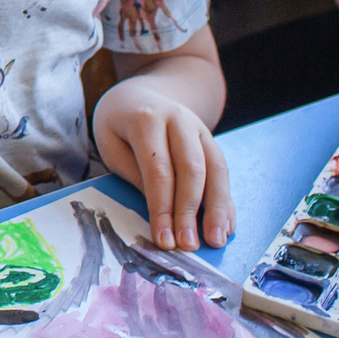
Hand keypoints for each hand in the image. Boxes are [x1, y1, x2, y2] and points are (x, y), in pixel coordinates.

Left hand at [93, 78, 234, 250]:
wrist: (143, 92)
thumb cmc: (120, 124)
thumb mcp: (111, 144)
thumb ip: (135, 173)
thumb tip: (160, 212)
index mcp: (147, 120)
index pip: (158, 170)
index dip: (163, 208)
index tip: (164, 240)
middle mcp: (179, 121)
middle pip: (191, 170)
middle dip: (191, 212)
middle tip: (189, 245)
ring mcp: (199, 129)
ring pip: (215, 169)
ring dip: (218, 208)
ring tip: (216, 240)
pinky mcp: (211, 141)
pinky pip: (223, 171)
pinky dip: (226, 200)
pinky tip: (226, 225)